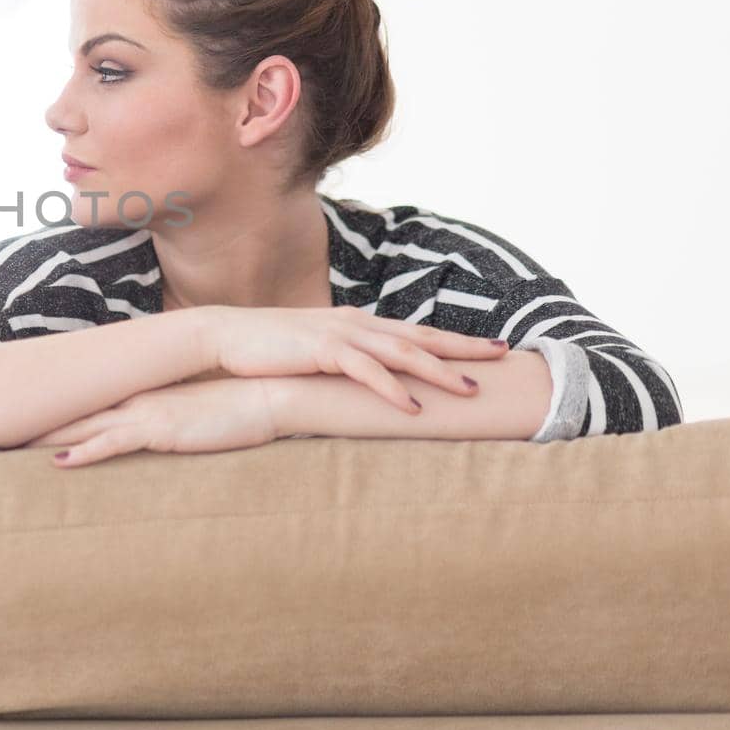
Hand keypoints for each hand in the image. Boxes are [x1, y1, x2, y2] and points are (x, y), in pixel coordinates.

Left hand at [24, 375, 278, 467]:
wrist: (270, 395)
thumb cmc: (239, 406)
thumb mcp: (195, 412)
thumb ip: (172, 419)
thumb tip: (160, 431)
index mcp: (142, 393)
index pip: (89, 400)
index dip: (54, 407)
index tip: (22, 413)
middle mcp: (136, 399)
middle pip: (75, 409)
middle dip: (36, 419)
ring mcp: (145, 413)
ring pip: (84, 425)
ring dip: (47, 437)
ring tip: (9, 446)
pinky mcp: (160, 430)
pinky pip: (114, 444)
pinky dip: (85, 453)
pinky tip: (59, 463)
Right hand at [201, 304, 503, 414]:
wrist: (224, 334)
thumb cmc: (266, 349)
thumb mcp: (313, 352)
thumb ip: (341, 359)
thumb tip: (362, 379)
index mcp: (356, 324)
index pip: (414, 332)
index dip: (453, 341)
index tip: (490, 348)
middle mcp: (356, 323)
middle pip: (421, 336)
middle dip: (464, 347)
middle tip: (504, 355)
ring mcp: (340, 334)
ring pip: (402, 352)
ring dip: (439, 371)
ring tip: (470, 389)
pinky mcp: (321, 350)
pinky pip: (365, 371)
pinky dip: (392, 389)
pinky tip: (413, 406)